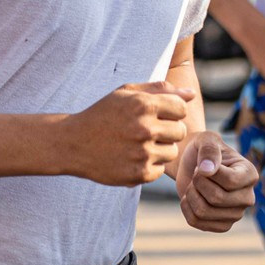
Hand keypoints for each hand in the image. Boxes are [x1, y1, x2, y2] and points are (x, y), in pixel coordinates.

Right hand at [59, 82, 192, 185]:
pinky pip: (160, 170)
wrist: (73, 143)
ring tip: (139, 144)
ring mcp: (142, 153)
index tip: (157, 114)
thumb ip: (161, 90)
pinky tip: (132, 157)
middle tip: (147, 130)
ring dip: (160, 148)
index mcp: (143, 105)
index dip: (171, 111)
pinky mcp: (138, 174)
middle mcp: (144, 129)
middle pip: (180, 131)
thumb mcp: (126, 93)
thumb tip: (192, 95)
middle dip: (168, 130)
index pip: (181, 108)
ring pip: (172, 152)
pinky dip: (150, 165)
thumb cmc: (103, 114)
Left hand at [174, 130, 258, 232]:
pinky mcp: (221, 225)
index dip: (208, 174)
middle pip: (217, 198)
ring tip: (193, 185)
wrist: (192, 164)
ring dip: (190, 195)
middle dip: (197, 184)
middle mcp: (247, 197)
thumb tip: (208, 170)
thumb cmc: (202, 150)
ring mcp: (236, 214)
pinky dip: (186, 208)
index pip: (230, 181)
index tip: (201, 165)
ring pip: (204, 212)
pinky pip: (196, 222)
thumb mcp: (206, 140)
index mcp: (249, 174)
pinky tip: (190, 197)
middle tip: (196, 174)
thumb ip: (209, 150)